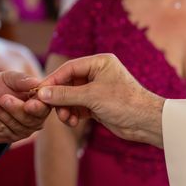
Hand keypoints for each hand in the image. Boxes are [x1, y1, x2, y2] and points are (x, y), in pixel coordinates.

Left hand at [0, 71, 50, 142]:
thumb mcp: (9, 78)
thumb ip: (22, 80)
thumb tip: (37, 82)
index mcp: (39, 103)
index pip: (44, 108)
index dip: (38, 108)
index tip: (29, 104)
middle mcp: (34, 120)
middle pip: (29, 120)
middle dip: (15, 109)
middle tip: (4, 98)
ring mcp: (21, 131)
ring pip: (13, 125)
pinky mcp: (6, 138)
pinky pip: (0, 129)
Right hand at [36, 54, 165, 147]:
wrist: (146, 122)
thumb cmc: (124, 103)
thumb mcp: (91, 97)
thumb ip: (65, 94)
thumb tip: (42, 94)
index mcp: (99, 63)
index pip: (69, 68)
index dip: (53, 80)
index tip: (39, 91)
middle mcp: (98, 74)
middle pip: (68, 83)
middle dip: (59, 97)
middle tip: (48, 108)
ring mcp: (97, 90)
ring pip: (72, 97)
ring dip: (65, 108)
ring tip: (65, 118)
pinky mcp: (98, 104)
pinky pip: (78, 107)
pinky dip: (73, 114)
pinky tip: (72, 122)